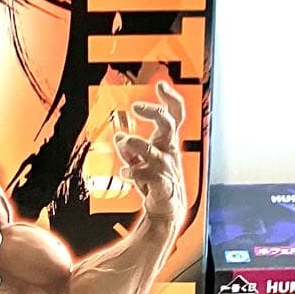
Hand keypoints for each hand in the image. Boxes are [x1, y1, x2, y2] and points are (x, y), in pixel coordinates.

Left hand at [114, 81, 185, 222]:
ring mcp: (166, 168)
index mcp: (167, 142)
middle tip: (135, 106)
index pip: (175, 115)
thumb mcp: (141, 160)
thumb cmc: (155, 179)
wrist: (167, 209)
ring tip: (124, 140)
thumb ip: (129, 148)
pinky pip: (147, 175)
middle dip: (153, 112)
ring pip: (152, 150)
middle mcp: (169, 152)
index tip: (161, 84)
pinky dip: (134, 171)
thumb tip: (119, 137)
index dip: (171, 99)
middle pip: (168, 125)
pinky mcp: (161, 185)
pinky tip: (125, 172)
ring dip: (135, 143)